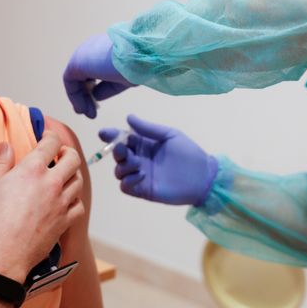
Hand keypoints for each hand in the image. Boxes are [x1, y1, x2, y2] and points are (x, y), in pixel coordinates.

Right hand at [0, 132, 83, 282]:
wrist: (2, 255)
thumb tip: (6, 146)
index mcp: (32, 169)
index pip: (51, 143)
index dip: (50, 136)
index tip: (48, 137)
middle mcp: (51, 183)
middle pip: (72, 159)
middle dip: (68, 152)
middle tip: (60, 153)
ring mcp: (61, 203)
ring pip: (78, 181)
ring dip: (72, 175)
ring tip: (64, 175)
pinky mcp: (65, 222)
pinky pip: (79, 206)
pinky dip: (75, 200)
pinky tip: (67, 200)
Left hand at [63, 33, 135, 118]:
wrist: (139, 55)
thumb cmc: (137, 64)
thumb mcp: (123, 78)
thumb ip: (107, 86)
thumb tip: (95, 96)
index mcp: (104, 47)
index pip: (94, 69)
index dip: (94, 88)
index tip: (98, 105)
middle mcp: (91, 47)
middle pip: (83, 74)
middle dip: (86, 95)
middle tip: (91, 113)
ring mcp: (82, 53)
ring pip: (76, 79)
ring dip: (80, 99)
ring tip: (88, 114)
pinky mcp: (76, 62)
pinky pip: (70, 82)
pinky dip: (75, 97)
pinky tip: (83, 109)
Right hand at [100, 115, 217, 205]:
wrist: (203, 176)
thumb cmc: (189, 153)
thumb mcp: (170, 135)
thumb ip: (149, 128)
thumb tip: (128, 117)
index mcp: (144, 144)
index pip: (123, 138)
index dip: (112, 135)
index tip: (104, 133)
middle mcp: (139, 159)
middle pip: (118, 155)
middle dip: (116, 150)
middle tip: (122, 148)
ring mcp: (140, 175)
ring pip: (119, 171)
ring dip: (123, 166)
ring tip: (138, 163)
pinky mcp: (143, 190)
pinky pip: (126, 186)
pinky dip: (128, 181)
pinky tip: (141, 175)